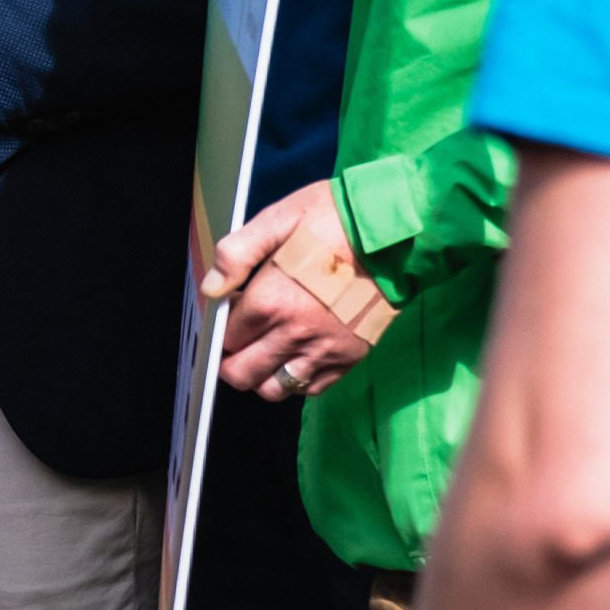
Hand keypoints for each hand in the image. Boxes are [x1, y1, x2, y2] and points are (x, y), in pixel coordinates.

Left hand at [208, 180, 382, 399]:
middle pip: (241, 374)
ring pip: (273, 390)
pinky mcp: (348, 359)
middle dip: (230, 362)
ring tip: (265, 353)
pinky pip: (310, 389)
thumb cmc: (337, 220)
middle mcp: (294, 333)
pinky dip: (296, 380)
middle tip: (237, 343)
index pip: (226, 337)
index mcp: (270, 301)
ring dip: (261, 376)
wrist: (398, 235)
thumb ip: (237, 254)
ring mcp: (323, 351)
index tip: (232, 314)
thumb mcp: (279, 219)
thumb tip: (212, 287)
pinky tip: (296, 356)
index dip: (223, 327)